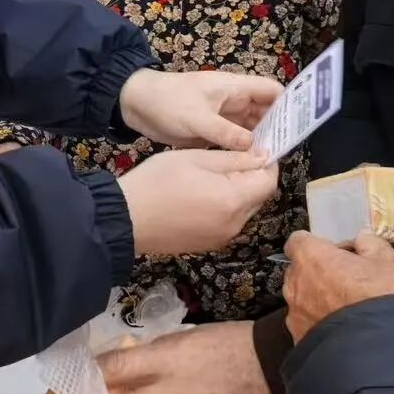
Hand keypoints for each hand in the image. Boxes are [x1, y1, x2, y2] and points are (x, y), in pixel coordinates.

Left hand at [117, 68, 282, 151]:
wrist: (136, 104)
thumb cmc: (168, 102)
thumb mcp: (198, 118)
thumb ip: (226, 133)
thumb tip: (255, 148)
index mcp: (235, 88)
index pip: (272, 91)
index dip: (288, 104)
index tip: (299, 126)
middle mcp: (233, 101)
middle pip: (265, 112)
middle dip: (277, 129)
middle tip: (287, 153)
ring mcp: (223, 117)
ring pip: (251, 129)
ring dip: (260, 142)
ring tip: (272, 163)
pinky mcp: (211, 131)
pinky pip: (235, 140)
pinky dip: (243, 151)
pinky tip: (249, 167)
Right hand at [119, 148, 276, 257]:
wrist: (125, 219)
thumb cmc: (157, 181)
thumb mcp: (196, 158)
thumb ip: (233, 158)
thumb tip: (262, 156)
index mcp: (234, 200)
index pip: (268, 180)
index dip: (265, 162)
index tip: (252, 149)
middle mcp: (235, 224)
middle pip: (258, 196)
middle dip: (250, 177)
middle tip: (226, 159)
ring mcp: (222, 238)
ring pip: (243, 210)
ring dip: (237, 192)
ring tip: (208, 178)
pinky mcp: (209, 245)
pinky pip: (228, 222)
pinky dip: (223, 207)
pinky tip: (198, 197)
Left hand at [282, 230, 393, 343]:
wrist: (382, 354)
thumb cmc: (385, 300)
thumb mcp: (390, 263)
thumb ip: (372, 244)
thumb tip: (362, 238)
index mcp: (312, 258)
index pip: (299, 241)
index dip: (318, 245)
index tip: (338, 253)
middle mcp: (295, 285)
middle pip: (299, 271)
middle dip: (319, 273)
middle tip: (348, 281)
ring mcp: (295, 316)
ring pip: (302, 300)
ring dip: (318, 301)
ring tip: (348, 311)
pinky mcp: (299, 342)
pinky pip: (307, 326)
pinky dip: (320, 326)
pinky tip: (344, 332)